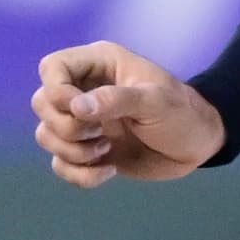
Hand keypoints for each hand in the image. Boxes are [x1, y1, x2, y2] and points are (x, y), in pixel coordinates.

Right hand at [31, 42, 224, 186]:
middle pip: (41, 103)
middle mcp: (85, 91)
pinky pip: (60, 164)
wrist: (198, 146)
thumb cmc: (183, 114)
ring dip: (72, 152)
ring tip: (106, 151)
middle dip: (66, 126)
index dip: (56, 91)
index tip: (82, 110)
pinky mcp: (88, 151)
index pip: (51, 68)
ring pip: (46, 135)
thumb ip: (117, 100)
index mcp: (99, 65)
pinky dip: (79, 174)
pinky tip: (109, 171)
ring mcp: (85, 122)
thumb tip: (76, 108)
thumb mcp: (157, 102)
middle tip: (100, 133)